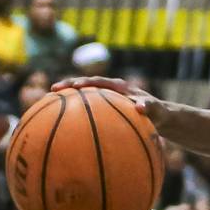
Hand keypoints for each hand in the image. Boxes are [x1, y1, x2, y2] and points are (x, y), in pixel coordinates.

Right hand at [52, 76, 171, 127]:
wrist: (161, 118)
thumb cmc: (159, 113)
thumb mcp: (158, 110)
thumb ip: (150, 107)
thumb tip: (140, 107)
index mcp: (119, 87)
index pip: (98, 81)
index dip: (84, 82)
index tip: (72, 86)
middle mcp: (110, 90)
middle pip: (85, 85)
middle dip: (69, 86)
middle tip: (52, 90)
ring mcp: (106, 100)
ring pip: (84, 97)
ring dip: (69, 99)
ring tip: (49, 104)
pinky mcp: (105, 111)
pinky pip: (89, 111)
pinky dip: (77, 115)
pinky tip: (64, 127)